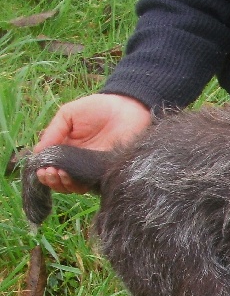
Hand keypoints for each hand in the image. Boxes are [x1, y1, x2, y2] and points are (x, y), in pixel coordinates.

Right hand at [34, 94, 151, 192]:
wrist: (126, 108)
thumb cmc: (97, 109)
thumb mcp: (69, 115)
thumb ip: (54, 132)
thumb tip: (37, 152)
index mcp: (66, 150)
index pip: (51, 167)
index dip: (44, 172)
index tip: (41, 168)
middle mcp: (78, 163)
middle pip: (61, 181)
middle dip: (52, 180)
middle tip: (49, 172)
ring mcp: (93, 169)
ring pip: (75, 187)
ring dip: (63, 184)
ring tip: (59, 173)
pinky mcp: (107, 172)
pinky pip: (93, 184)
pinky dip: (80, 184)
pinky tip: (72, 176)